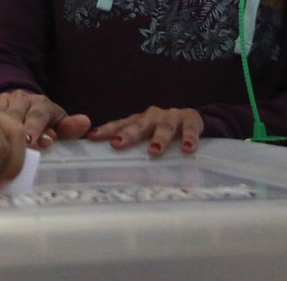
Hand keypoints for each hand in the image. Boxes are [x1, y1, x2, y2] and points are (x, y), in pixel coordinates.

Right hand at [0, 89, 90, 148]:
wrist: (17, 103)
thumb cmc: (41, 121)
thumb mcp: (57, 123)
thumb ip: (69, 127)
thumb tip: (85, 122)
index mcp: (40, 102)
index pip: (39, 115)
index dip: (36, 129)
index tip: (35, 142)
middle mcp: (19, 98)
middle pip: (17, 117)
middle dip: (17, 134)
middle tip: (18, 151)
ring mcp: (0, 101)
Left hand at [86, 106, 203, 155]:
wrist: (194, 119)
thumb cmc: (163, 133)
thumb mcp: (147, 137)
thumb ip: (132, 149)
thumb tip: (107, 169)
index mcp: (138, 121)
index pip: (119, 125)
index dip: (106, 130)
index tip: (92, 137)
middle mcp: (152, 116)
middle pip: (138, 125)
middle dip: (128, 134)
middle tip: (117, 144)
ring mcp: (171, 116)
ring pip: (164, 127)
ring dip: (158, 139)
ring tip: (154, 151)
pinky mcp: (190, 119)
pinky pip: (189, 129)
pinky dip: (188, 138)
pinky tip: (187, 148)